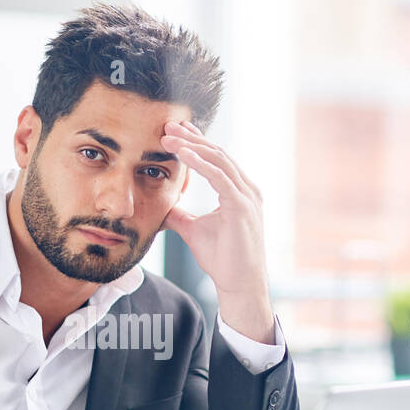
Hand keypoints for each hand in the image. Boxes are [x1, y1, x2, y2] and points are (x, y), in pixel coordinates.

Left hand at [160, 120, 274, 343]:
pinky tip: (182, 154)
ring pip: (218, 160)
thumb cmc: (222, 259)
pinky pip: (219, 177)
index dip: (194, 143)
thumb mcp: (194, 230)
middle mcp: (246, 189)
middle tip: (167, 125)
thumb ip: (180, 215)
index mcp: (238, 192)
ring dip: (191, 145)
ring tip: (168, 136)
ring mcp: (246, 196)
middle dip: (191, 137)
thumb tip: (162, 206)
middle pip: (217, 153)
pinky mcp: (241, 207)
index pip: (215, 159)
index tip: (172, 132)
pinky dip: (200, 163)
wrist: (238, 284)